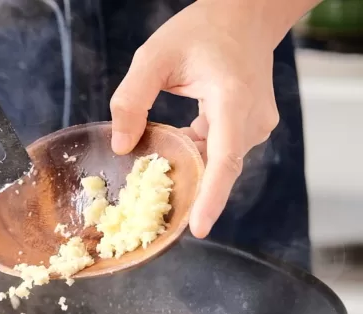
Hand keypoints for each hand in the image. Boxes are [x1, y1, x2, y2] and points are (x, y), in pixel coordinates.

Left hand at [109, 0, 285, 238]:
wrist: (245, 15)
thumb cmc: (199, 31)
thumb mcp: (153, 57)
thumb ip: (132, 99)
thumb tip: (121, 146)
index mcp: (233, 99)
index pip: (225, 158)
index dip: (211, 196)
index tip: (198, 227)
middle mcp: (252, 118)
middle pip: (218, 166)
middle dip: (188, 186)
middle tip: (150, 202)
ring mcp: (257, 124)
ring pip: (218, 161)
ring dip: (189, 165)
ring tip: (159, 161)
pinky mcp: (251, 128)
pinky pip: (221, 152)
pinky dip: (197, 154)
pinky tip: (175, 145)